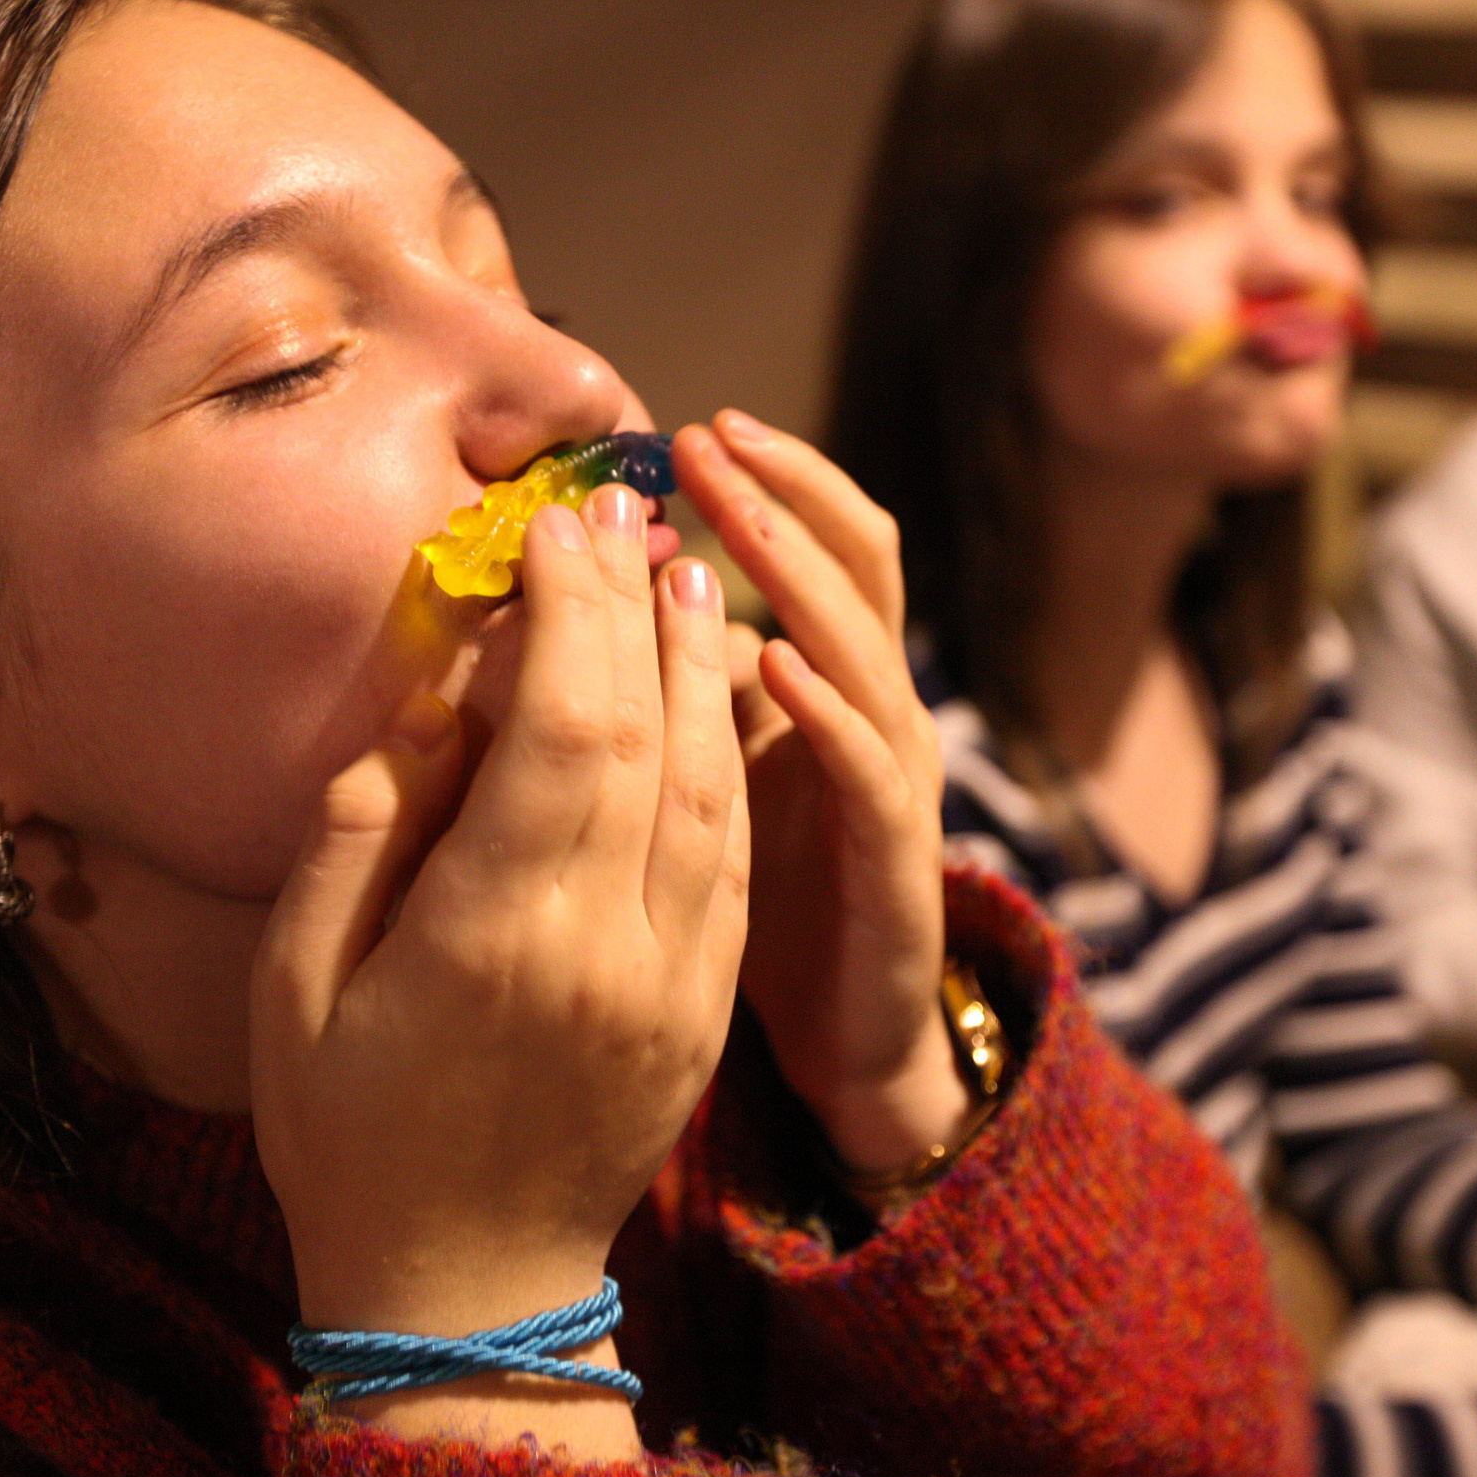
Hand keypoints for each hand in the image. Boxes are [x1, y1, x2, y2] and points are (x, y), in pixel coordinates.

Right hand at [248, 490, 747, 1456]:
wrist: (469, 1291)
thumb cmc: (350, 1135)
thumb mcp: (298, 984)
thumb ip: (363, 830)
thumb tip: (438, 701)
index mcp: (498, 938)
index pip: (566, 728)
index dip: (570, 612)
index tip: (556, 527)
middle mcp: (611, 947)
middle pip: (653, 735)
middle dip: (641, 610)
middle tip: (627, 517)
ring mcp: (677, 980)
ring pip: (716, 786)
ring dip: (706, 670)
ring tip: (686, 578)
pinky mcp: (707, 1005)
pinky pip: (736, 855)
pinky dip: (734, 759)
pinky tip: (720, 697)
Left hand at [675, 412, 967, 1191]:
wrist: (842, 1047)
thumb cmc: (760, 900)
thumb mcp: (709, 772)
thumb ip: (677, 691)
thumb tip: (581, 606)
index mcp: (831, 687)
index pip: (815, 550)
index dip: (767, 482)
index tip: (688, 429)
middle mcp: (876, 716)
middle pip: (858, 568)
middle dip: (783, 495)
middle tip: (707, 436)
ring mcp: (895, 788)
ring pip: (867, 650)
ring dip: (801, 574)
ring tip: (732, 512)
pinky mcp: (896, 868)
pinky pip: (871, 774)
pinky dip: (828, 711)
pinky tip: (771, 663)